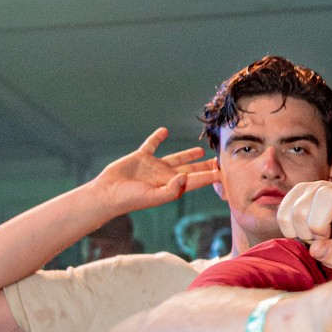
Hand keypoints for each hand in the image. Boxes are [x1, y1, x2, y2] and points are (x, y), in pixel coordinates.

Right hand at [88, 128, 217, 218]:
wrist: (106, 194)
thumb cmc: (129, 200)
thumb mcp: (152, 197)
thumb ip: (171, 190)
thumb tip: (185, 179)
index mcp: (171, 186)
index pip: (196, 180)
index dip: (211, 176)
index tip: (225, 172)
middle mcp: (165, 176)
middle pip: (191, 170)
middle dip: (205, 166)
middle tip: (220, 161)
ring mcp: (153, 166)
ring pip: (175, 158)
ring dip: (188, 154)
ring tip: (201, 149)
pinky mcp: (140, 157)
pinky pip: (152, 145)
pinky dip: (157, 138)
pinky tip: (165, 131)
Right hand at [277, 181, 331, 271]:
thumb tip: (316, 248)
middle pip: (324, 198)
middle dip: (317, 230)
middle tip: (321, 241)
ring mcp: (318, 187)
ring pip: (299, 209)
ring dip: (301, 232)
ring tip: (313, 237)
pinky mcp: (298, 190)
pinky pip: (283, 213)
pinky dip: (288, 229)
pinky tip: (301, 232)